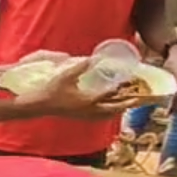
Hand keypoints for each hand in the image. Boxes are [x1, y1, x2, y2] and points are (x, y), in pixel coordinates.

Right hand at [17, 57, 133, 120]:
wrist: (40, 105)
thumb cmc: (51, 90)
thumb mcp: (66, 76)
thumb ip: (80, 67)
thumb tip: (93, 58)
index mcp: (88, 101)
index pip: (111, 96)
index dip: (122, 90)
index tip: (132, 84)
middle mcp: (89, 110)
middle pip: (113, 109)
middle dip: (126, 104)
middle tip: (137, 99)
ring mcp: (85, 115)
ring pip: (107, 115)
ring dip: (117, 110)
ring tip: (125, 104)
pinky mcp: (81, 117)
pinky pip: (99, 117)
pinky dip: (107, 114)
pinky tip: (108, 110)